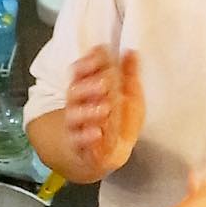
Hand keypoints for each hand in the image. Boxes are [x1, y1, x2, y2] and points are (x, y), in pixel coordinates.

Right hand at [65, 47, 143, 178]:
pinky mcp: (77, 145)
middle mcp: (76, 104)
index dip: (87, 62)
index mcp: (86, 88)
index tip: (100, 55)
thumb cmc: (116, 121)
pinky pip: (77, 140)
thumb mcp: (128, 95)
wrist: (107, 154)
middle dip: (88, 85)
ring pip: (74, 115)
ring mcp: (75, 125)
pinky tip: (96, 132)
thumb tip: (131, 52)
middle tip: (105, 83)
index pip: (79, 71)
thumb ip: (128, 75)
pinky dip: (86, 136)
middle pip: (74, 90)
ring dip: (88, 111)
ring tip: (105, 108)